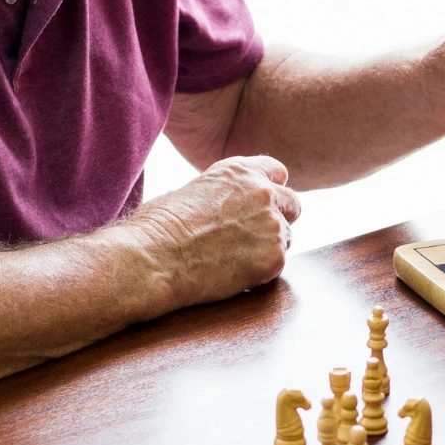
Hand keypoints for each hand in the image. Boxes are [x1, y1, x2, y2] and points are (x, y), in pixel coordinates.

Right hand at [130, 155, 301, 305]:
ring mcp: (272, 225)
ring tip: (231, 259)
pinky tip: (231, 274)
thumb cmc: (158, 227)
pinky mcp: (274, 258)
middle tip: (251, 238)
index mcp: (240, 171)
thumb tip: (231, 208)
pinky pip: (277, 265)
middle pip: (292, 205)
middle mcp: (263, 192)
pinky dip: (260, 272)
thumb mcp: (193, 190)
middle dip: (278, 219)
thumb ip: (225, 193)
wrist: (152, 258)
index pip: (277, 172)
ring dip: (267, 247)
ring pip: (286, 238)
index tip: (260, 206)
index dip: (270, 190)